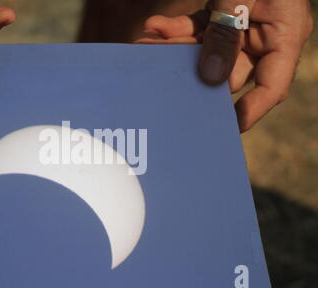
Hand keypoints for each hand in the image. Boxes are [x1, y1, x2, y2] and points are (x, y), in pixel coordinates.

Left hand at [137, 0, 313, 131]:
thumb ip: (226, 36)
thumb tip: (210, 81)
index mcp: (285, 35)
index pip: (272, 87)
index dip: (250, 111)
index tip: (225, 130)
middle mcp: (265, 35)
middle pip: (229, 71)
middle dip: (194, 75)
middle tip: (163, 82)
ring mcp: (242, 25)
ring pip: (207, 51)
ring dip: (176, 51)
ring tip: (147, 50)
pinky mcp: (222, 13)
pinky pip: (198, 29)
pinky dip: (176, 29)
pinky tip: (153, 28)